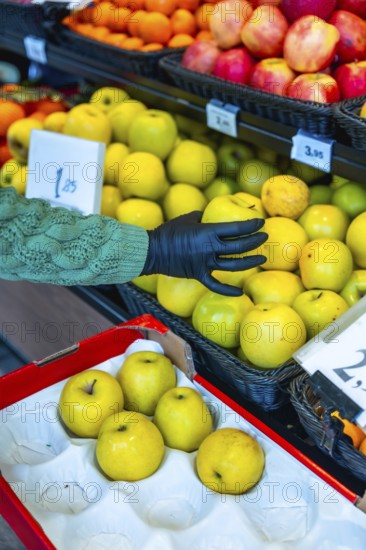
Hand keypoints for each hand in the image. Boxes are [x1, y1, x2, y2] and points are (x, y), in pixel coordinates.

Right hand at [141, 211, 267, 295]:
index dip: (251, 226)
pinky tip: (240, 292)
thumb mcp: (187, 219)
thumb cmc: (169, 232)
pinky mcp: (199, 275)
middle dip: (254, 241)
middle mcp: (210, 248)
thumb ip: (202, 216)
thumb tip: (211, 215)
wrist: (152, 251)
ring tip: (261, 259)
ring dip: (250, 262)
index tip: (261, 224)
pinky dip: (228, 291)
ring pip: (234, 265)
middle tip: (264, 238)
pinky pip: (216, 285)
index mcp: (208, 232)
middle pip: (239, 246)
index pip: (236, 228)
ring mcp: (205, 263)